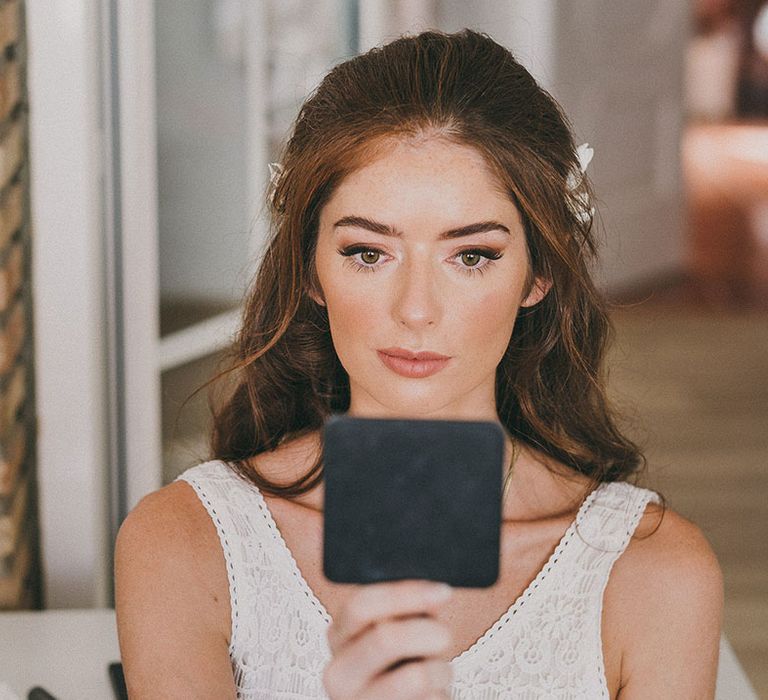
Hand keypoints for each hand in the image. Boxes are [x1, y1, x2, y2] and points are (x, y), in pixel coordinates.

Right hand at [323, 579, 454, 699]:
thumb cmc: (402, 665)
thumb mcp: (399, 631)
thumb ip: (410, 610)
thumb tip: (434, 594)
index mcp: (338, 638)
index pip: (361, 606)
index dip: (405, 594)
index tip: (442, 592)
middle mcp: (338, 674)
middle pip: (385, 638)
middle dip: (427, 631)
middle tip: (444, 636)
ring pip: (415, 677)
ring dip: (440, 669)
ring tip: (437, 672)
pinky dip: (441, 693)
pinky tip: (431, 695)